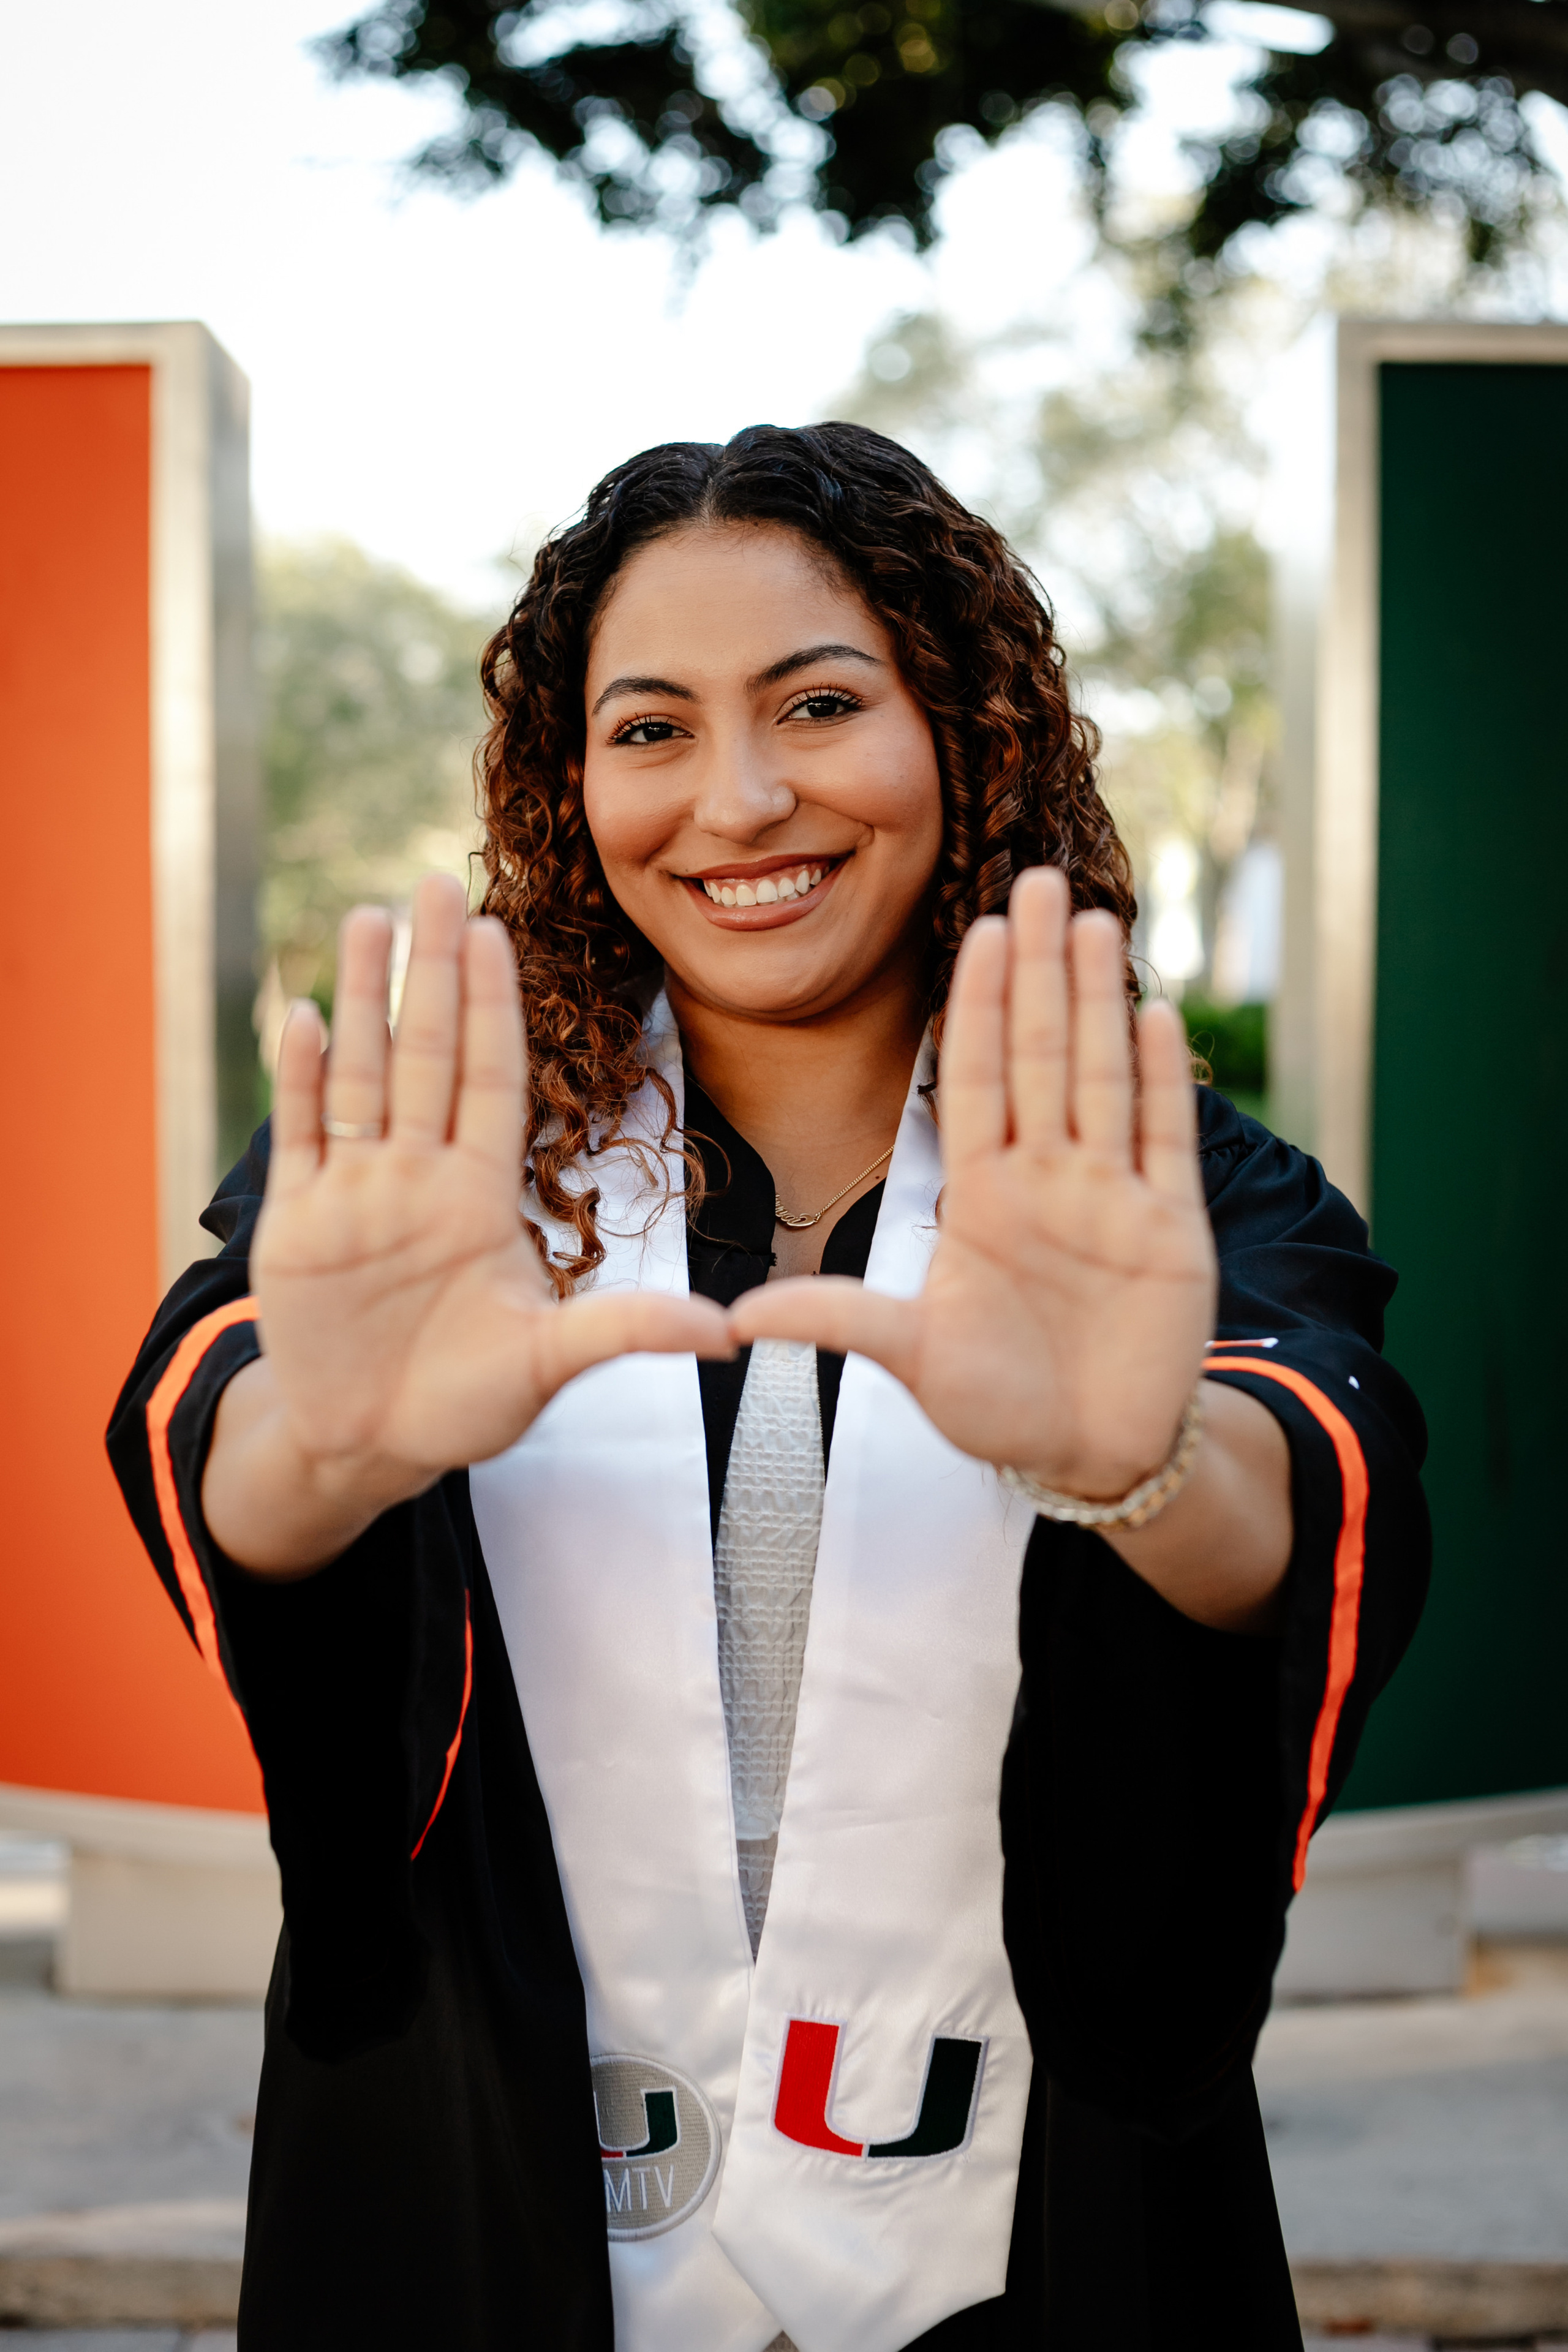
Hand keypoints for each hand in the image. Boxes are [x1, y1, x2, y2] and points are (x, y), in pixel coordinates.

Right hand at [204, 875, 730, 1573]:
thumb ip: (625, 1332)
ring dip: (363, 999)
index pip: (492, 1079)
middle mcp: (418, 1177)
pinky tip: (303, 1015)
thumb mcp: (549, 1367)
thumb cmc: (462, 1404)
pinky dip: (299, 1079)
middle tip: (436, 883)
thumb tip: (726, 1334)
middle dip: (431, 971)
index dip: (496, 1008)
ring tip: (368, 917)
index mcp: (480, 1195)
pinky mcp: (297, 1224)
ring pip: (362, 1075)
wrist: (369, 1444)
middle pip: (427, 1053)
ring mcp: (356, 1194)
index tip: (500, 935)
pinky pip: (301, 1135)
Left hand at [730, 867, 1215, 1501]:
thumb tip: (735, 1317)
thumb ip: (836, 1322)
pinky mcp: (1172, 1227)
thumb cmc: (998, 1405)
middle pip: (1040, 1055)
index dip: (975, 1005)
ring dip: (1096, 1001)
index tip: (975, 932)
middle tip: (1033, 880)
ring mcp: (1111, 1197)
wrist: (1091, 1455)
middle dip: (1037, 970)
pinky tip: (1155, 1011)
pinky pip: (1165, 1136)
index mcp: (981, 1196)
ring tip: (1090, 919)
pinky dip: (1161, 1079)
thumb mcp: (909, 1360)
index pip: (974, 1078)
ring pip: (1101, 1075)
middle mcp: (1047, 1179)